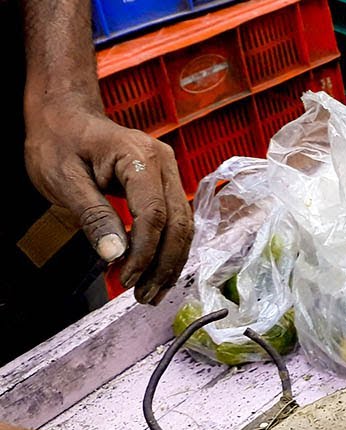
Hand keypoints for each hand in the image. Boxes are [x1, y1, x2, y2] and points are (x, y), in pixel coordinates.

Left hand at [24, 100, 192, 304]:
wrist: (65, 116)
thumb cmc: (59, 141)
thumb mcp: (64, 180)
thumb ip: (93, 217)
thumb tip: (115, 254)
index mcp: (138, 157)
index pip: (154, 214)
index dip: (144, 252)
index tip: (126, 278)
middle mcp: (163, 163)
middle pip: (178, 224)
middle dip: (164, 265)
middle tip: (144, 295)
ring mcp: (169, 172)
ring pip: (183, 227)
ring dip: (170, 262)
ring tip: (151, 291)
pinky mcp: (165, 184)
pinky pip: (175, 221)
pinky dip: (167, 249)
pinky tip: (155, 270)